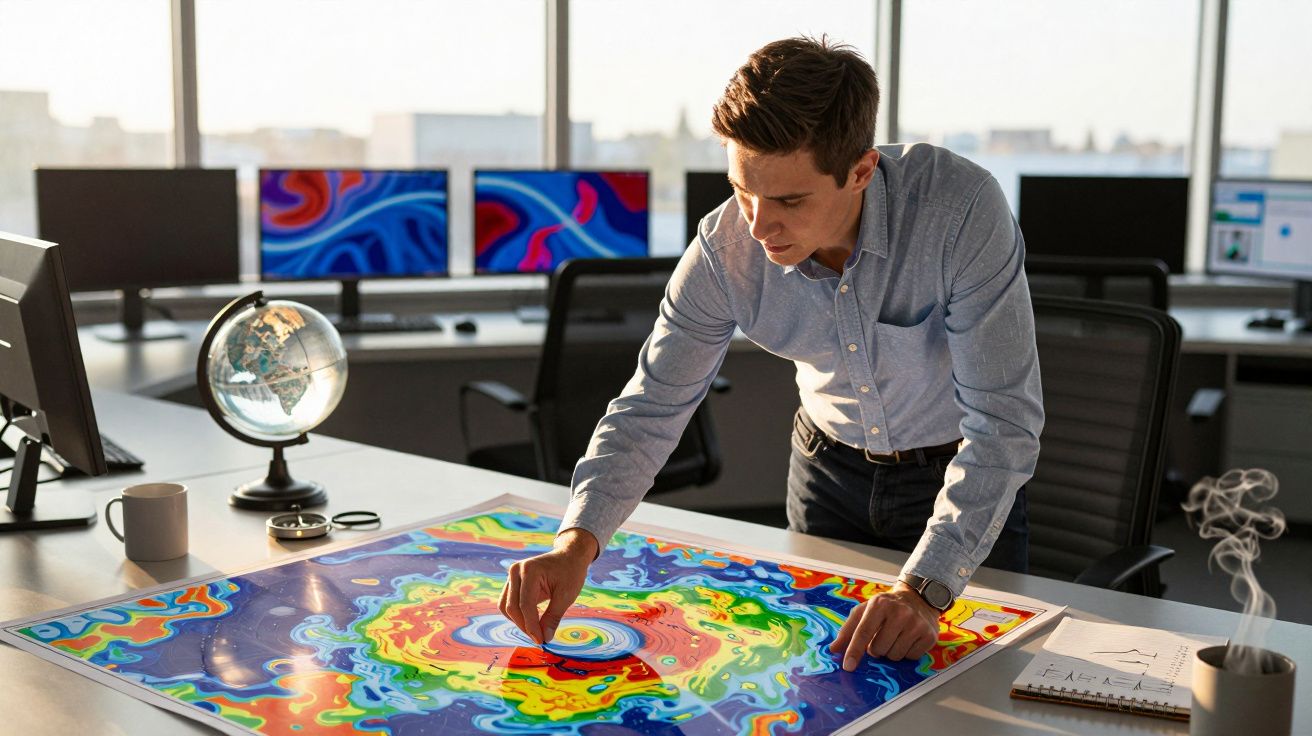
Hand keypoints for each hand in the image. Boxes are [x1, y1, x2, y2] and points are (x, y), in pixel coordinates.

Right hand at [498, 528, 597, 645]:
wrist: (569, 556)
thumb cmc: (570, 572)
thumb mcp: (566, 595)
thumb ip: (553, 617)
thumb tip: (545, 638)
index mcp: (530, 570)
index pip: (525, 604)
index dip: (531, 626)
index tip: (540, 640)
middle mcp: (516, 571)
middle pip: (512, 607)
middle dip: (524, 626)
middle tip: (539, 638)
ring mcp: (511, 575)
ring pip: (506, 606)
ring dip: (519, 622)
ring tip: (536, 630)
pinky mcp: (512, 581)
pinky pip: (508, 602)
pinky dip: (517, 615)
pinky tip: (531, 621)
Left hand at [829, 581, 939, 670]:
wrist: (918, 599)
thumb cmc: (886, 607)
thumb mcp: (865, 611)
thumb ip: (848, 630)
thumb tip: (833, 649)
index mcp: (879, 604)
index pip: (863, 632)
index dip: (854, 651)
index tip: (847, 666)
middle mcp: (900, 612)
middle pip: (878, 649)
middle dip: (876, 648)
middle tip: (882, 635)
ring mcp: (916, 624)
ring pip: (894, 656)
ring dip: (891, 651)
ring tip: (895, 636)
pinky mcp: (929, 635)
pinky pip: (910, 657)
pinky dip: (906, 652)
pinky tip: (908, 639)